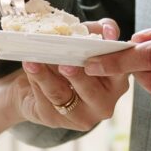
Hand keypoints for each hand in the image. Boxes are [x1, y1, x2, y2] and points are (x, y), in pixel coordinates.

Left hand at [12, 24, 130, 130]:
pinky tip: (30, 67)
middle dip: (77, 76)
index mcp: (117, 82)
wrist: (37, 79)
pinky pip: (44, 99)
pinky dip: (36, 80)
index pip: (120, 72)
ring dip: (46, 76)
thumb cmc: (69, 58)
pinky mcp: (55, 120)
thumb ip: (98, 32)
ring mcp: (81, 116)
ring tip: (34, 61)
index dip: (114, 58)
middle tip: (66, 64)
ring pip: (61, 94)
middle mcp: (104, 104)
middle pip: (91, 91)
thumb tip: (108, 30)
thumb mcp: (85, 40)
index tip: (106, 41)